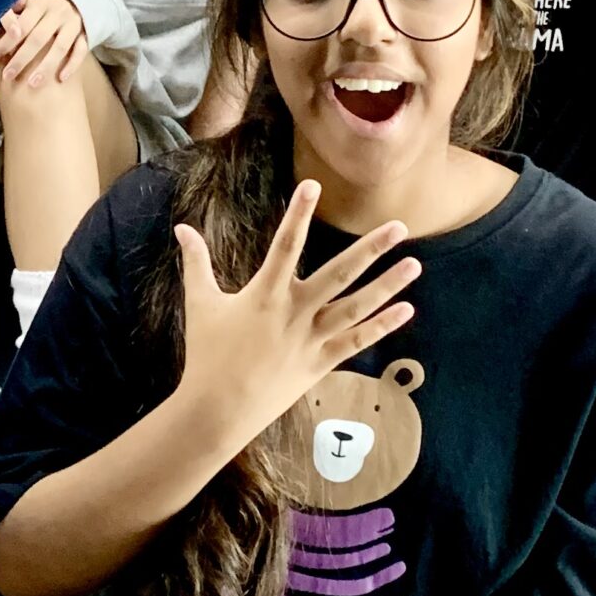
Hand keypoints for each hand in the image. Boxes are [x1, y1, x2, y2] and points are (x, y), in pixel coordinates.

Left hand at [0, 0, 88, 88]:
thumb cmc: (43, 2)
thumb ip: (13, 7)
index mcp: (40, 2)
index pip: (22, 24)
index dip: (7, 41)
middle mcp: (58, 12)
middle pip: (38, 38)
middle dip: (21, 59)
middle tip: (7, 76)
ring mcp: (73, 24)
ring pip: (60, 48)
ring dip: (46, 67)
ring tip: (32, 85)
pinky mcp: (85, 34)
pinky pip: (81, 51)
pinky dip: (72, 65)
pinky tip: (61, 79)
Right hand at [175, 178, 420, 452]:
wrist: (217, 410)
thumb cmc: (206, 355)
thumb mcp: (198, 304)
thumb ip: (195, 262)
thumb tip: (181, 228)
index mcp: (265, 294)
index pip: (285, 244)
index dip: (298, 213)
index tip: (313, 185)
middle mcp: (295, 313)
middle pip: (340, 274)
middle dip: (371, 249)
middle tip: (399, 227)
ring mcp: (311, 339)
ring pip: (357, 307)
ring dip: (387, 286)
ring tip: (414, 264)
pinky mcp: (320, 363)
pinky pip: (357, 341)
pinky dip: (382, 326)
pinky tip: (405, 309)